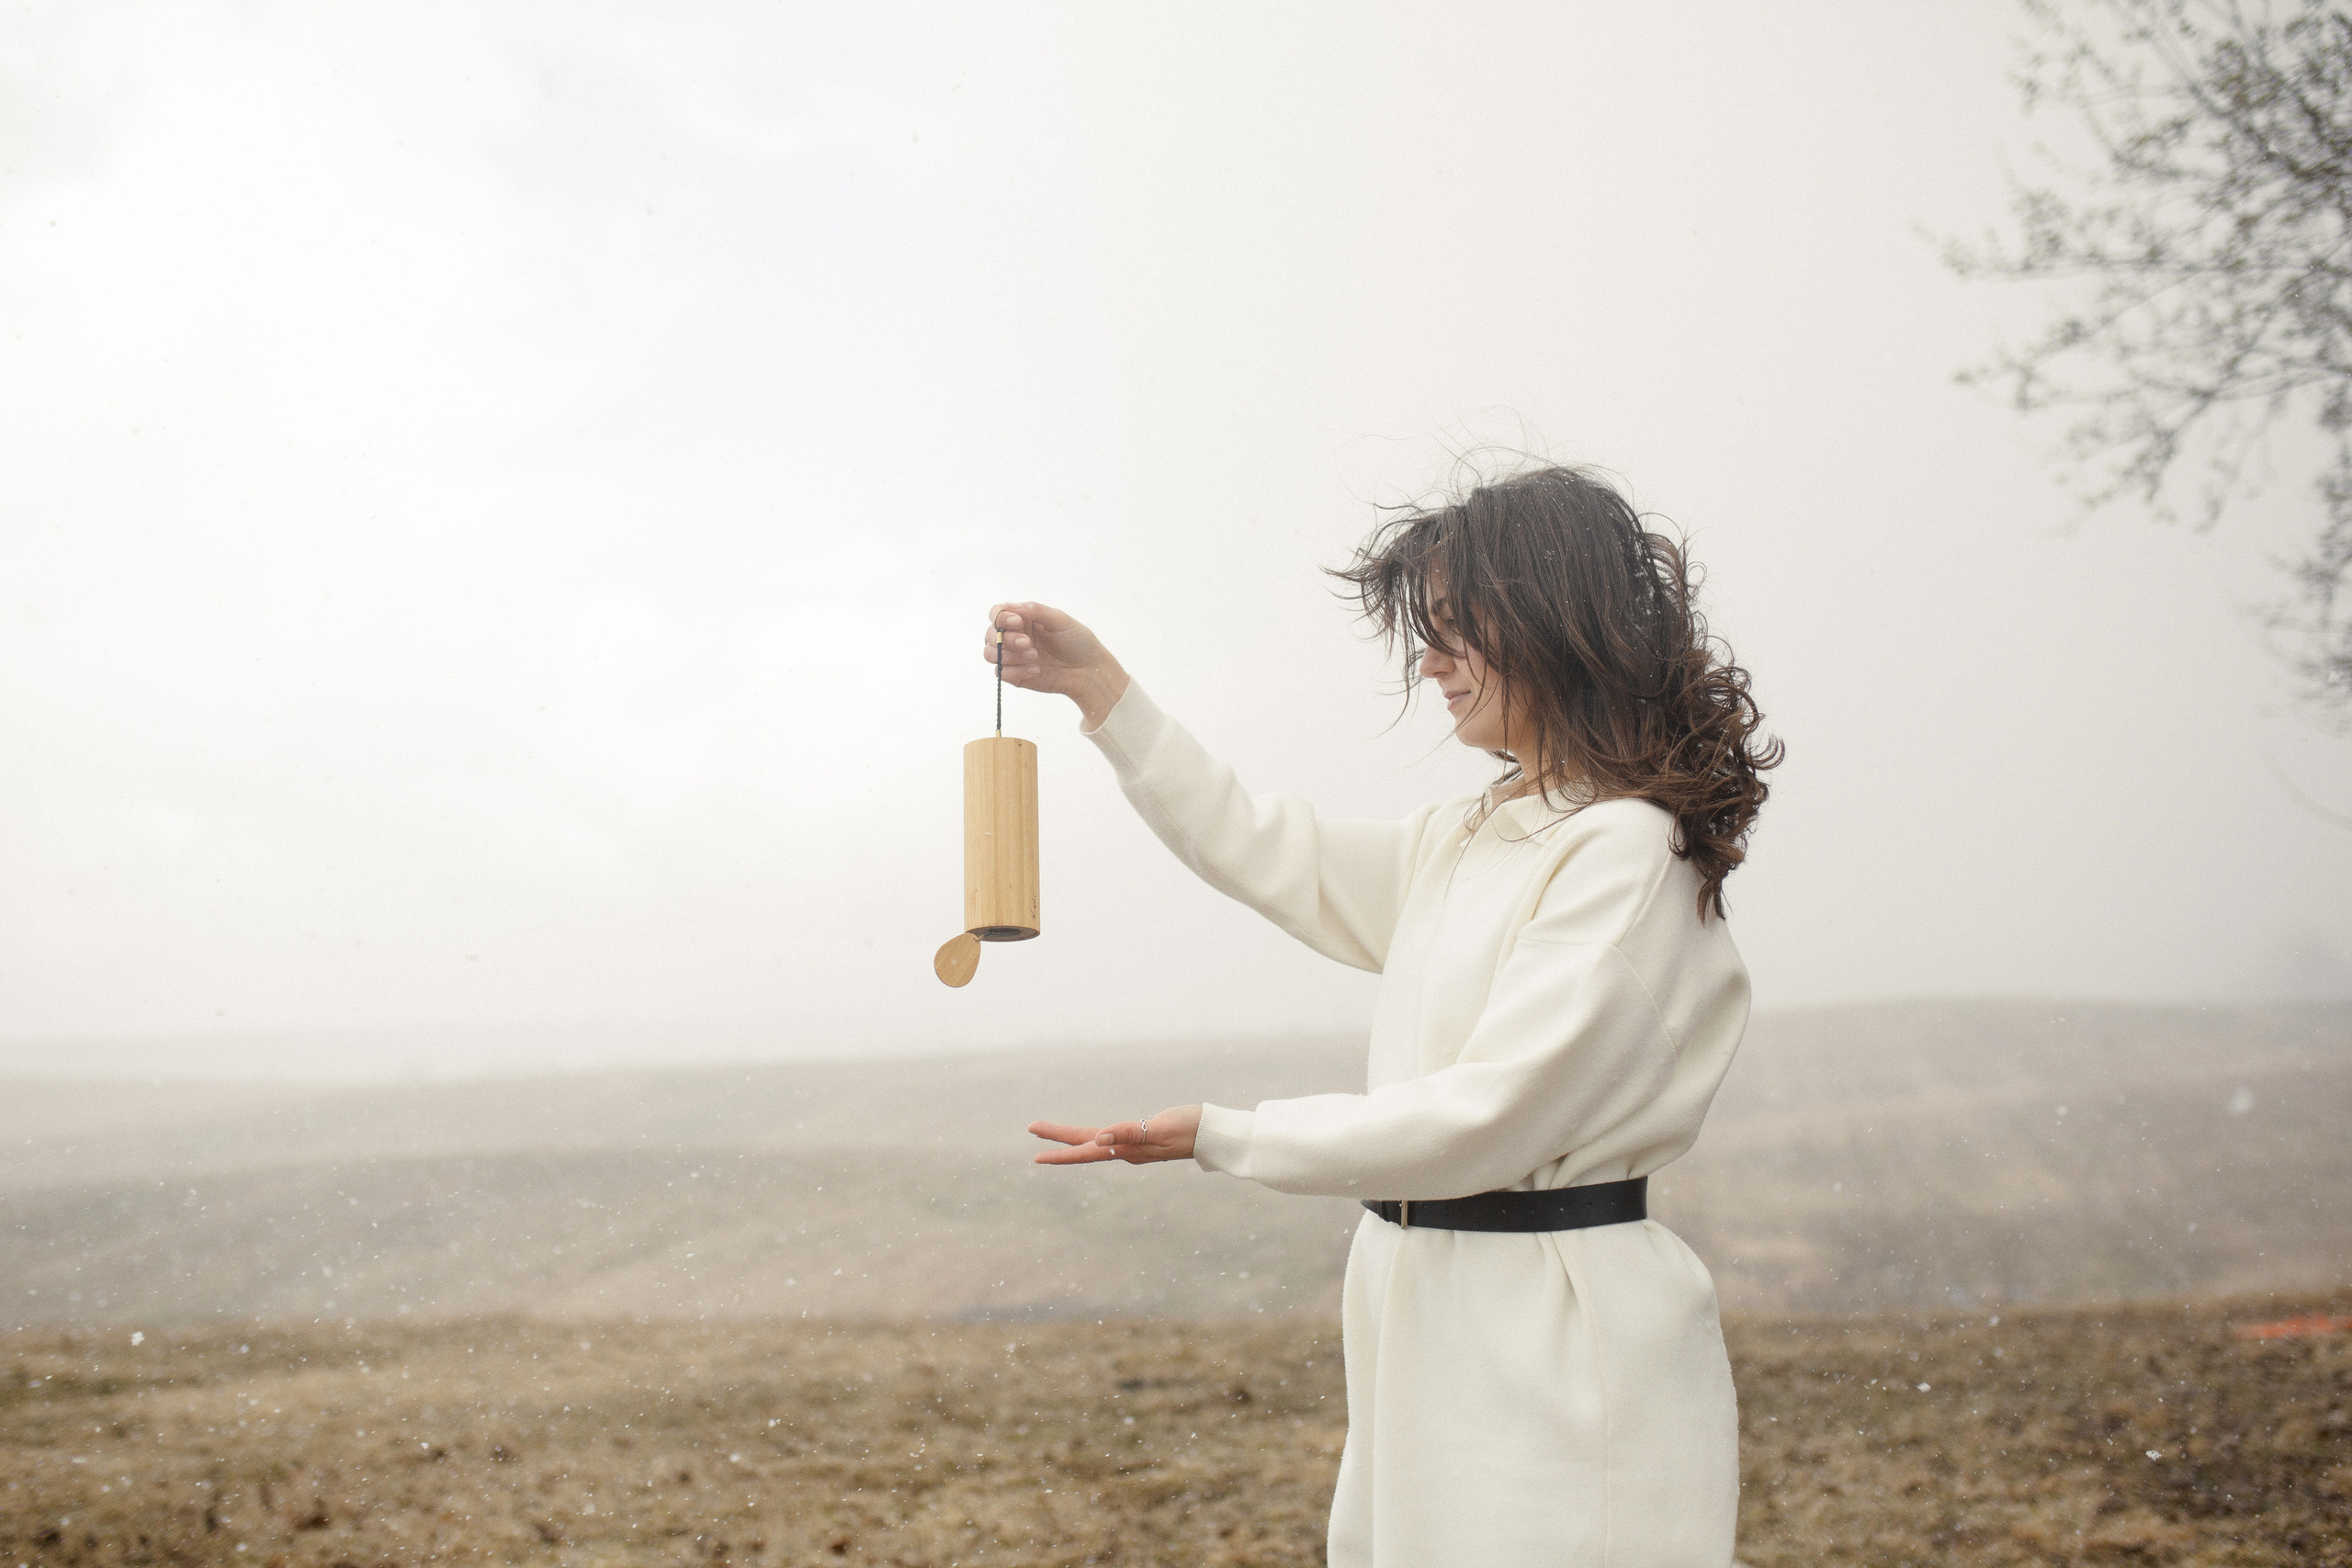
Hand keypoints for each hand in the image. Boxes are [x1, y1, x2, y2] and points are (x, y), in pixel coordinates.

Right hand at [984, 602, 1130, 729]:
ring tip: (1034, 657)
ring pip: (990, 654)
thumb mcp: (1060, 620)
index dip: (1001, 617)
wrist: (1088, 670)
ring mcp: (1013, 657)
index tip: (1017, 622)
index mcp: (1023, 619)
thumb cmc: (1077, 641)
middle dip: (1006, 639)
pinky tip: (1036, 670)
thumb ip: (1036, 611)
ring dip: (1009, 655)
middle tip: (1028, 643)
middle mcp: (1013, 636)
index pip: (997, 614)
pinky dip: (1016, 671)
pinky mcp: (1015, 675)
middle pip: (990, 635)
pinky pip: (1001, 673)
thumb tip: (1010, 605)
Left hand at [1028, 1105, 1200, 1164]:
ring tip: (1052, 1134)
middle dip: (1058, 1139)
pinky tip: (1091, 1138)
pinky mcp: (1143, 1140)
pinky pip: (1110, 1139)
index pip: (1086, 1150)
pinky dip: (1093, 1136)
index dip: (1060, 1151)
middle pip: (1085, 1146)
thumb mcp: (1160, 1129)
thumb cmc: (1192, 1129)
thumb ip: (1129, 1133)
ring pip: (1096, 1143)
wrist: (1216, 1135)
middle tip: (1031, 1128)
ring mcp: (1135, 1147)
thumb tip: (1098, 1138)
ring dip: (1072, 1138)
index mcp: (1128, 1149)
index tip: (1036, 1155)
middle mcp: (1127, 1150)